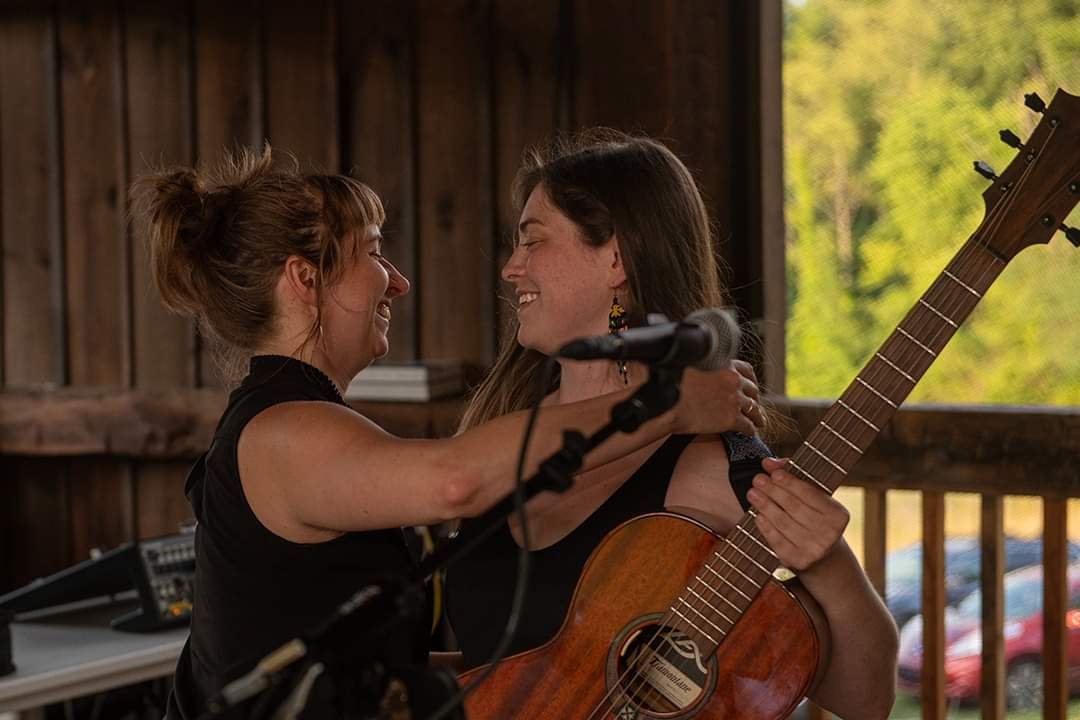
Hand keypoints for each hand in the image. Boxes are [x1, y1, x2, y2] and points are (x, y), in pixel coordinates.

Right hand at [676, 359, 762, 436]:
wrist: (666, 403)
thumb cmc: (670, 384)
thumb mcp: (691, 367)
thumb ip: (704, 369)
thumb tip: (701, 373)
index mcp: (724, 364)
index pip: (746, 370)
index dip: (750, 381)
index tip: (750, 387)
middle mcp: (733, 380)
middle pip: (752, 390)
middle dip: (754, 399)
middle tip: (754, 406)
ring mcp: (734, 399)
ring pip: (753, 409)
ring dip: (757, 416)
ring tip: (759, 422)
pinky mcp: (731, 418)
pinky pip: (748, 425)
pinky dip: (751, 430)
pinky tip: (750, 432)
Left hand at [747, 457, 848, 571]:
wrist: (822, 557)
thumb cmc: (814, 519)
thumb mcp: (813, 499)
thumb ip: (793, 477)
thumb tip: (769, 462)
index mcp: (838, 515)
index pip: (810, 494)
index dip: (790, 482)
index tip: (774, 473)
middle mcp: (830, 533)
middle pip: (794, 507)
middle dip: (773, 491)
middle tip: (758, 480)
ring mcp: (814, 549)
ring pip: (783, 522)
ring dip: (765, 505)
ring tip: (752, 493)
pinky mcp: (798, 561)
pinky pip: (777, 540)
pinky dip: (766, 526)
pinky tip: (758, 515)